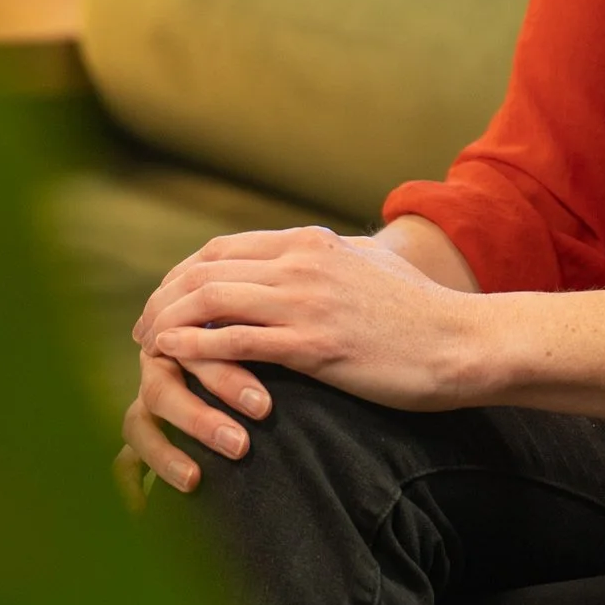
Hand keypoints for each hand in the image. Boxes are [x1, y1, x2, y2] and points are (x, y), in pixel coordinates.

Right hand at [120, 342, 268, 495]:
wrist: (227, 358)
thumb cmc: (252, 345)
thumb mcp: (250, 337)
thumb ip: (254, 343)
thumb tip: (285, 364)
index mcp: (183, 340)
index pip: (194, 357)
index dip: (226, 380)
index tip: (262, 407)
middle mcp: (158, 369)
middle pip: (163, 391)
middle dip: (199, 419)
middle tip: (240, 445)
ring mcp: (144, 403)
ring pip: (138, 425)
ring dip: (164, 453)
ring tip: (193, 480)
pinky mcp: (139, 434)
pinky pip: (122, 461)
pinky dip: (130, 483)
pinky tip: (143, 509)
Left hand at [135, 225, 489, 410]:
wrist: (463, 342)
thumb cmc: (423, 313)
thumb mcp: (372, 266)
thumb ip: (336, 258)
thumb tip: (318, 253)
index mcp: (312, 243)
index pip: (224, 248)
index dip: (182, 274)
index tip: (163, 300)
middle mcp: (303, 263)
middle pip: (205, 270)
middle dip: (162, 297)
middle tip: (141, 328)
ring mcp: (307, 302)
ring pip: (210, 300)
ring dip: (168, 322)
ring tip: (147, 347)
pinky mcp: (314, 345)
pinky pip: (235, 341)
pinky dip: (194, 347)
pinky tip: (171, 360)